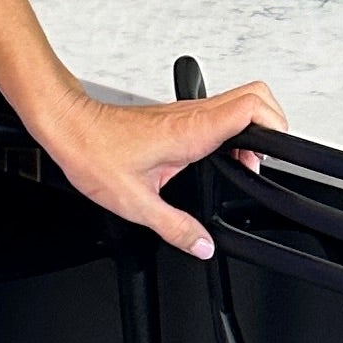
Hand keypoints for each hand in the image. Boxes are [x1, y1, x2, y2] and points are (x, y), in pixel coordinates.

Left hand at [32, 81, 285, 260]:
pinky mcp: (175, 116)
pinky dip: (229, 130)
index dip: (275, 126)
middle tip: (263, 160)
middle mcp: (192, 116)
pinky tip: (214, 158)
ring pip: (237, 102)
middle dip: (273, 125)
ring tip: (241, 164)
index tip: (273, 156)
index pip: (253, 108)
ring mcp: (184, 112)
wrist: (67, 126)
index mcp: (191, 132)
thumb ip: (176, 228)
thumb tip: (202, 245)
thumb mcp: (136, 204)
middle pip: (255, 97)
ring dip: (250, 129)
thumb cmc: (93, 152)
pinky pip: (216, 113)